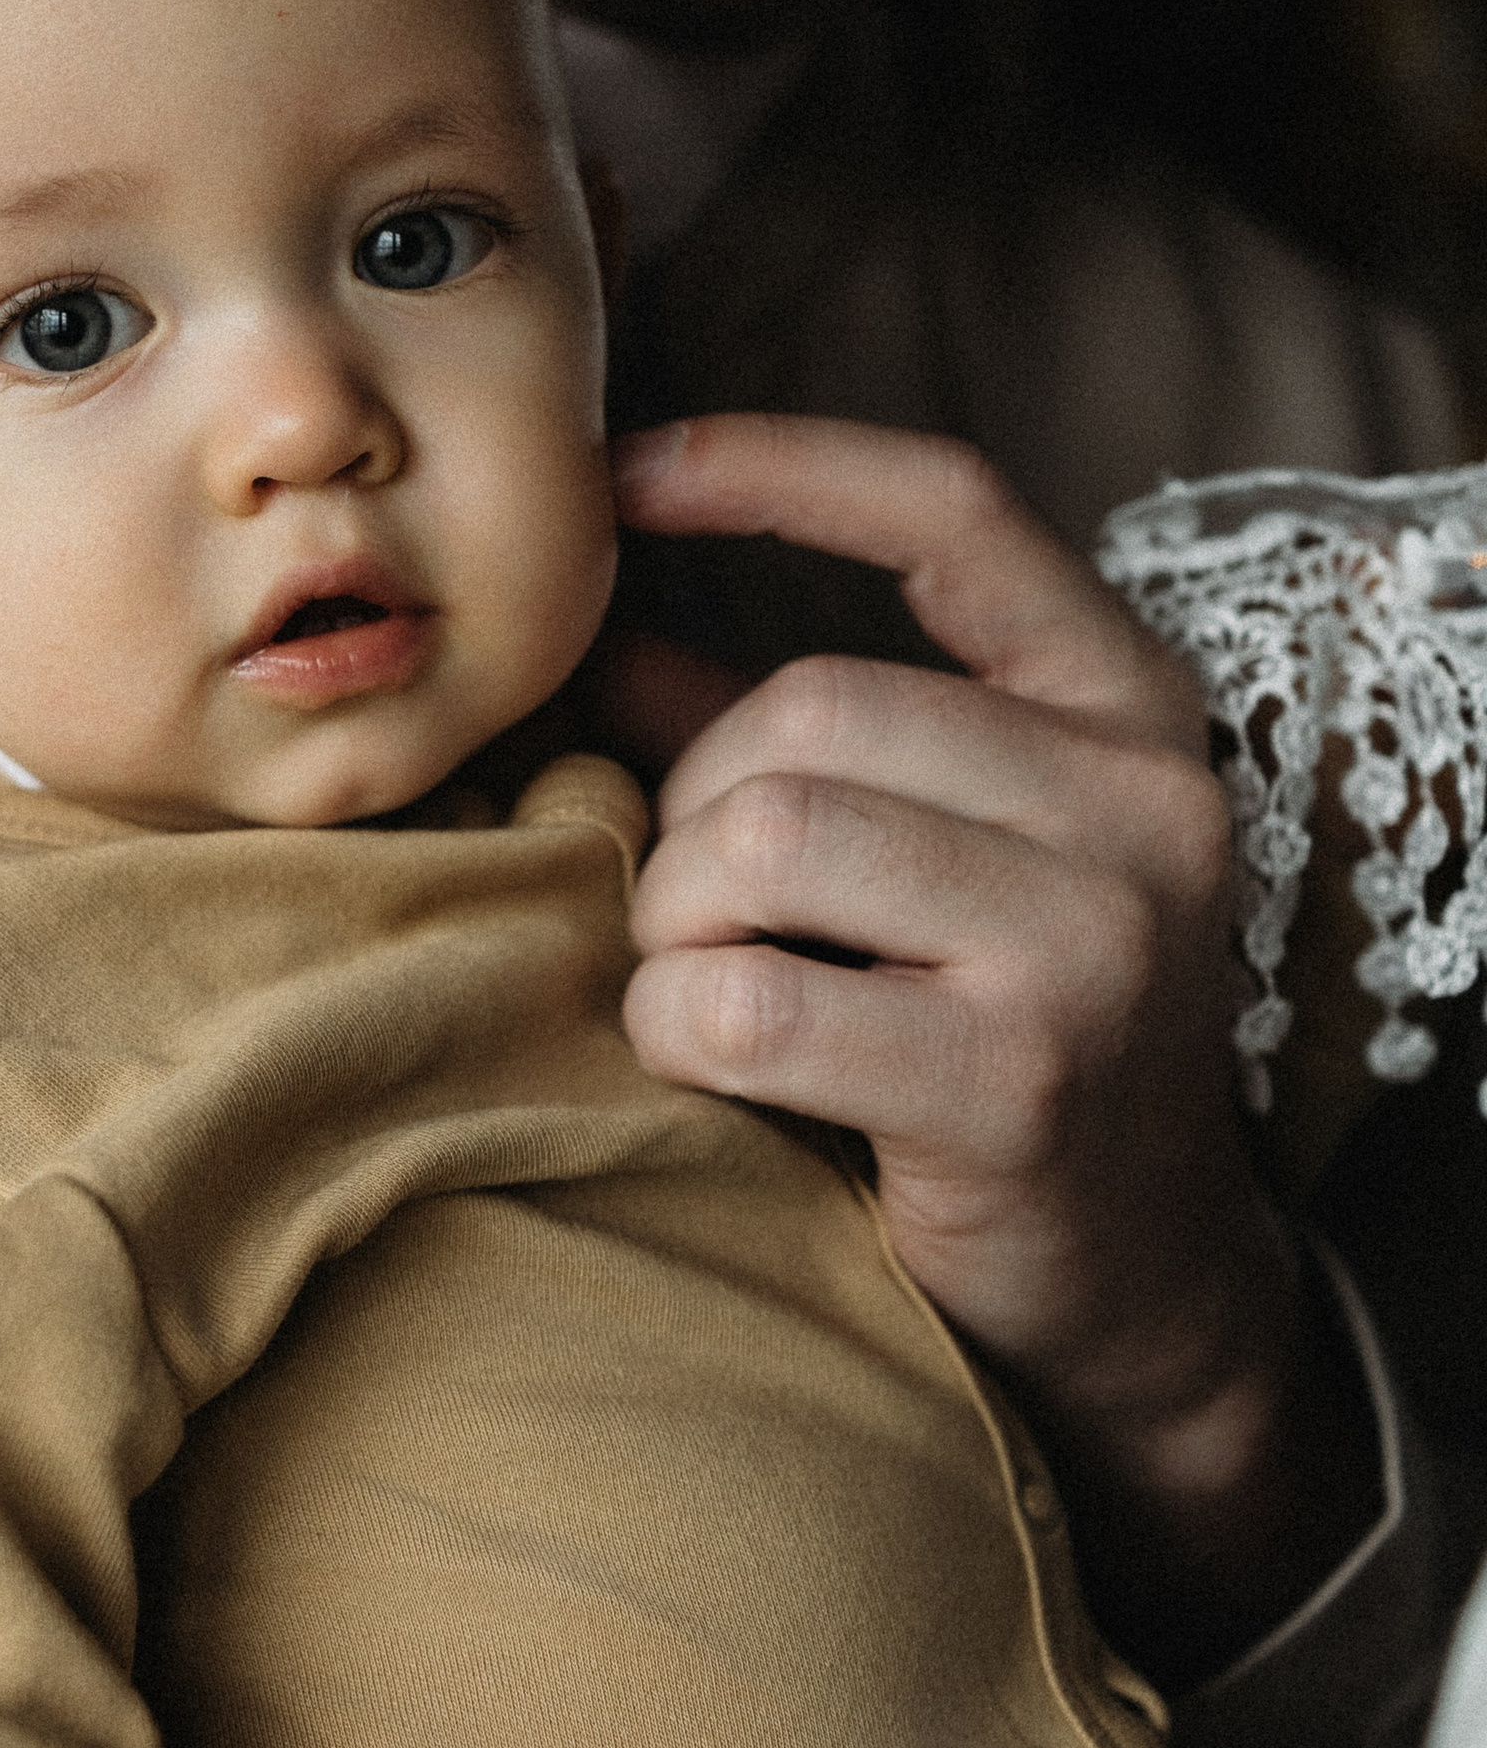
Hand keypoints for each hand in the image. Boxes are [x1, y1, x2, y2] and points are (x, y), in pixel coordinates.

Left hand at [609, 415, 1376, 1675]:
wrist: (1131, 1281)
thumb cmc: (992, 1040)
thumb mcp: (933, 859)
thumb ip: (794, 740)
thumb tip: (605, 627)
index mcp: (1129, 709)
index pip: (953, 513)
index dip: (775, 466)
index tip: (626, 469)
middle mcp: (1143, 804)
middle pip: (807, 710)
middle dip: (692, 808)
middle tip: (694, 910)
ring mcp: (1096, 943)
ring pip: (763, 838)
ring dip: (674, 920)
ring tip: (703, 982)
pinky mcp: (1015, 1083)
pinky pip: (745, 1000)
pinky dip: (674, 1026)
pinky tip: (706, 1062)